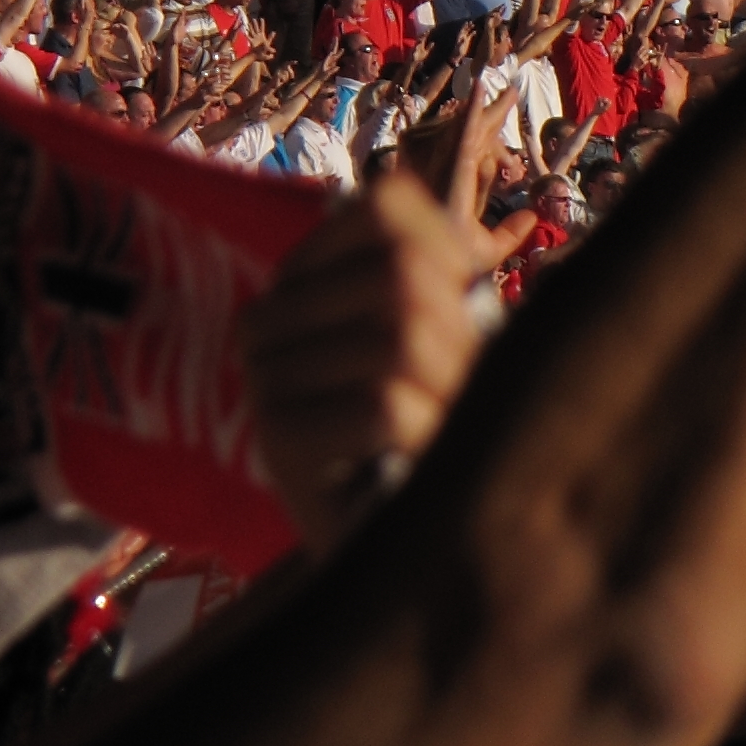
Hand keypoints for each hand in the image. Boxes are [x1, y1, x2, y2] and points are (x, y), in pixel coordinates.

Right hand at [240, 159, 530, 546]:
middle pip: (400, 275)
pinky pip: (383, 405)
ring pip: (397, 339)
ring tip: (445, 420)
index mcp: (309, 272)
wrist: (405, 539)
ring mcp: (264, 377)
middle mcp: (270, 314)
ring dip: (451, 386)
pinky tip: (419, 454)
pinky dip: (428, 428)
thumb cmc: (437, 420)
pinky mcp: (277, 440)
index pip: (382, 206)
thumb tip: (480, 240)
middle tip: (462, 382)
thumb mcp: (453, 329)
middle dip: (460, 331)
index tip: (463, 301)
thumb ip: (454, 270)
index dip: (449, 249)